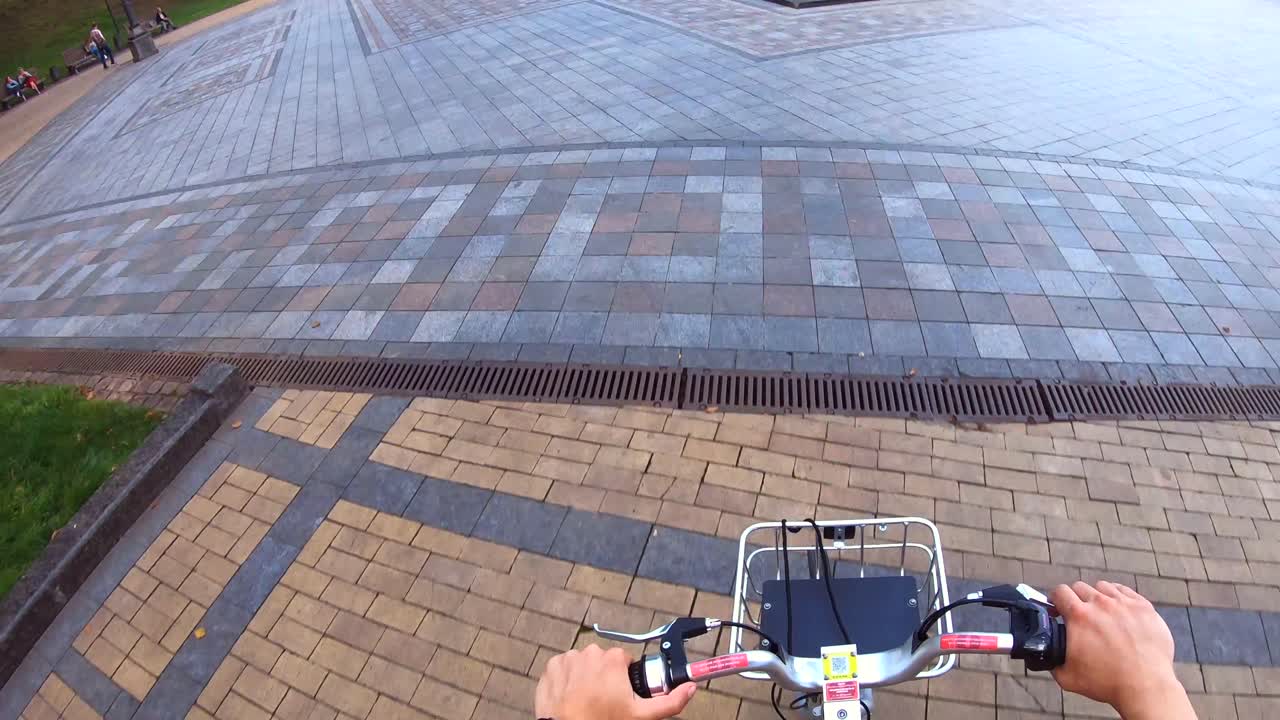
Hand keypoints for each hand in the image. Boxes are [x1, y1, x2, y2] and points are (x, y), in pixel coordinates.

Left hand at [535, 645, 696, 719]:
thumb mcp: (641, 716)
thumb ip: (670, 701)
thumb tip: (691, 687)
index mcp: (614, 658)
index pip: (624, 661)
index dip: (624, 679)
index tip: (620, 694)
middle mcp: (591, 652)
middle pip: (604, 661)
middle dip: (605, 677)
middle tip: (604, 701)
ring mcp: (569, 658)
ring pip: (584, 663)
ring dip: (585, 677)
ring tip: (586, 700)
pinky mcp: (551, 667)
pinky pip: (564, 668)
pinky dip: (567, 679)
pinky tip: (571, 696)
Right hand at [1050, 581, 1195, 719]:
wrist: (1145, 687)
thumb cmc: (1108, 682)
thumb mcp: (1067, 677)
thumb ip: (1052, 661)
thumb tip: (1048, 655)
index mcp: (1078, 616)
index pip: (1059, 591)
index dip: (1055, 599)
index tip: (1058, 609)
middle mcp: (1100, 604)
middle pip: (1080, 587)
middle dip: (1075, 599)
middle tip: (1079, 614)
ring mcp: (1124, 604)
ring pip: (1103, 587)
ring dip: (1098, 596)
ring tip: (1101, 612)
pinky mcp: (1144, 607)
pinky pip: (1126, 591)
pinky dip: (1119, 597)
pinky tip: (1119, 610)